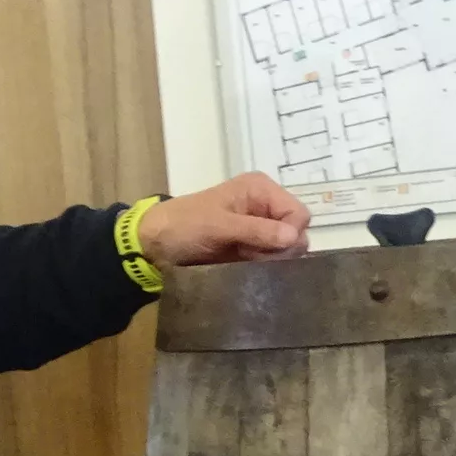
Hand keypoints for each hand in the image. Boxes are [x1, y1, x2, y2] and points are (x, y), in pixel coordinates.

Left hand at [137, 173, 310, 266]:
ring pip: (285, 249)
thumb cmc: (185, 226)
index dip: (291, 233)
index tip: (270, 248)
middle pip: (295, 231)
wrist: (156, 245)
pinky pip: (271, 260)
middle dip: (281, 248)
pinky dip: (263, 266)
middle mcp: (265, 206)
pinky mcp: (251, 248)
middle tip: (253, 255)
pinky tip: (245, 266)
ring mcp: (258, 228)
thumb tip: (296, 238)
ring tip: (245, 259)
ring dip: (270, 259)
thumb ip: (258, 231)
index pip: (298, 213)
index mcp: (260, 189)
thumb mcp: (220, 226)